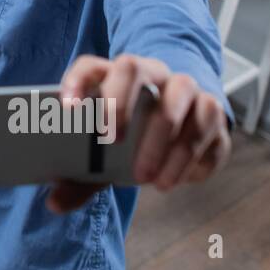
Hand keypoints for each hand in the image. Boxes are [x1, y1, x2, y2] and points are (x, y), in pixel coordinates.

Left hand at [46, 53, 231, 213]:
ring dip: (163, 146)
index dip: (77, 82)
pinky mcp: (215, 113)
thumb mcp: (104, 154)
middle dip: (121, 106)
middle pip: (135, 69)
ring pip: (178, 103)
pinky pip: (210, 131)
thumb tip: (54, 203)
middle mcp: (152, 73)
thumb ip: (78, 176)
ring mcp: (188, 90)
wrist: (184, 123)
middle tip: (111, 142)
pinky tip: (178, 179)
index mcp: (114, 77)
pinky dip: (193, 160)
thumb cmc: (132, 136)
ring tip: (148, 180)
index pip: (91, 66)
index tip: (68, 108)